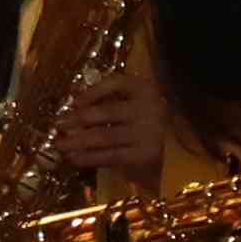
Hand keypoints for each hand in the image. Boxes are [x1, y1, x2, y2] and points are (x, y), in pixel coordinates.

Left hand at [52, 45, 169, 184]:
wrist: (183, 151)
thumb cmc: (155, 122)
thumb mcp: (140, 101)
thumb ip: (115, 97)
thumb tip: (78, 102)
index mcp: (146, 89)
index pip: (117, 83)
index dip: (93, 91)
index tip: (75, 100)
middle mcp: (147, 108)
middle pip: (105, 112)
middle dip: (77, 119)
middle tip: (58, 125)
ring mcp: (146, 133)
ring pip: (104, 136)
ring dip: (78, 141)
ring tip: (60, 145)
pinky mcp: (143, 156)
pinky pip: (110, 156)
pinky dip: (89, 158)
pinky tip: (74, 158)